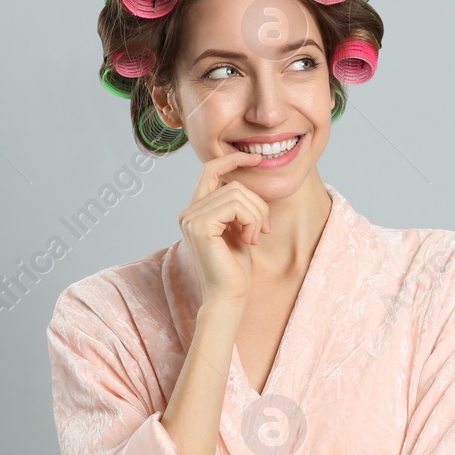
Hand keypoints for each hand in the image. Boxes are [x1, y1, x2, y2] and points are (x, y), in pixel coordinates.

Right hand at [179, 150, 270, 303]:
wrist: (228, 295)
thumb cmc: (235, 267)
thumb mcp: (238, 228)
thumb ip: (237, 206)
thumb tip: (247, 183)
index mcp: (196, 210)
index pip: (211, 169)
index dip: (234, 159)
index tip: (257, 158)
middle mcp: (188, 212)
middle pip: (233, 184)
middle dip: (258, 205)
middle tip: (265, 229)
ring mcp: (191, 218)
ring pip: (237, 193)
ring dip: (257, 214)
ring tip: (256, 237)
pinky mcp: (200, 226)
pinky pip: (236, 206)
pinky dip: (252, 220)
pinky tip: (250, 240)